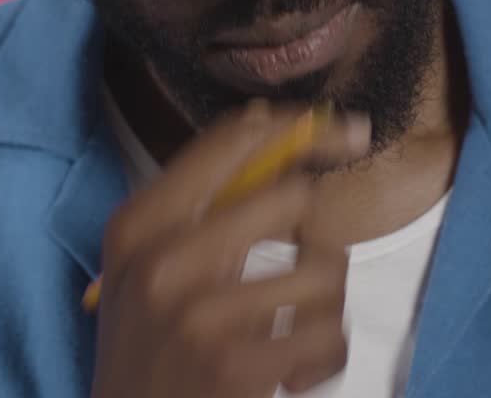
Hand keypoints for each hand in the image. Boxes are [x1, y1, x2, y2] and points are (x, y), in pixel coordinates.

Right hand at [89, 100, 370, 397]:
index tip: (351, 132)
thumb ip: (201, 201)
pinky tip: (294, 375)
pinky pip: (329, 333)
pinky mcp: (234, 365)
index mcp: (139, 224)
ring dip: (327, 304)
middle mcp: (161, 260)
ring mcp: (196, 313)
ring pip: (325, 267)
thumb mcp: (150, 266)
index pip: (233, 141)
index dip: (305, 128)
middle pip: (295, 196)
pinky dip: (325, 358)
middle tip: (308, 274)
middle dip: (320, 238)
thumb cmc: (153, 348)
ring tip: (295, 333)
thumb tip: (265, 118)